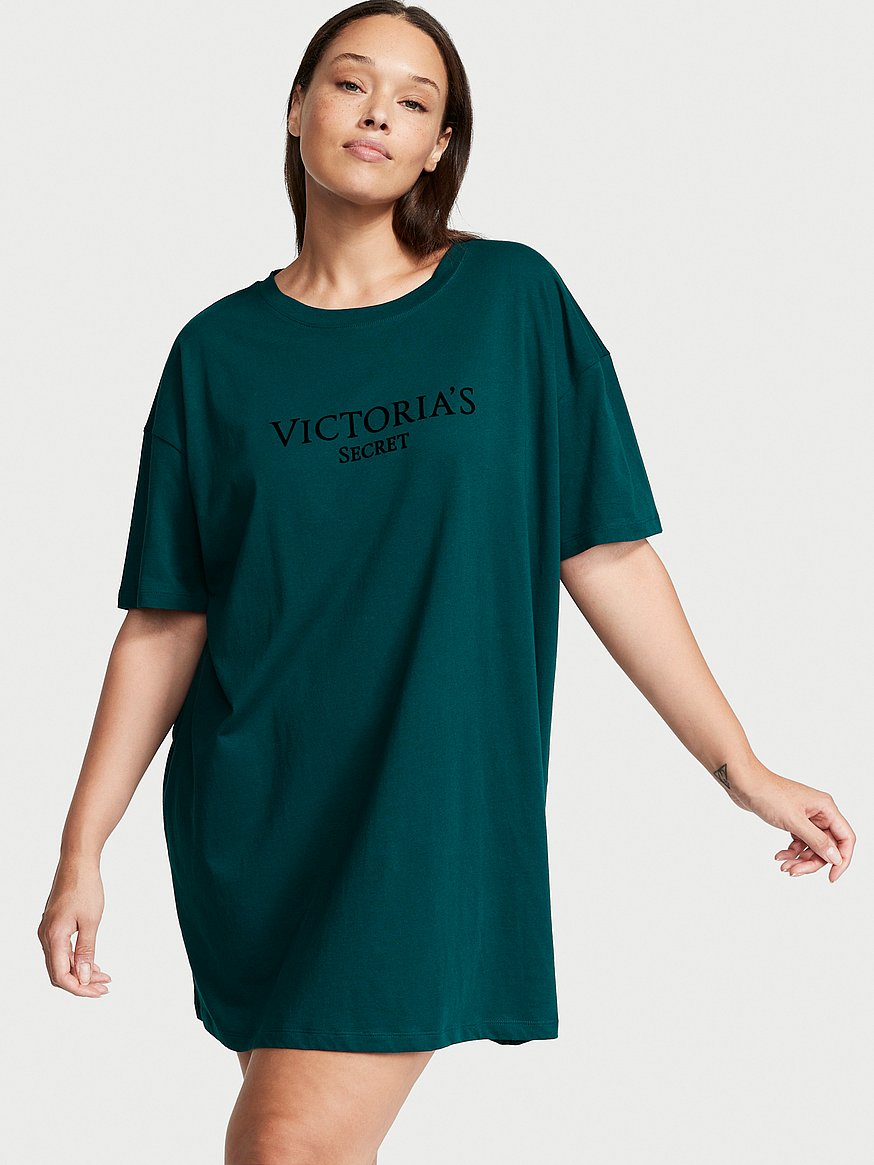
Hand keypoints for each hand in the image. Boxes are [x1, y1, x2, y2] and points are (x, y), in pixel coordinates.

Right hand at [37, 858, 112, 996]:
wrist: (78, 862)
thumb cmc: (85, 886)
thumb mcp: (91, 921)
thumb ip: (86, 951)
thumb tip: (83, 977)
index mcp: (54, 937)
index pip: (61, 975)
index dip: (79, 988)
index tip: (99, 991)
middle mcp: (46, 936)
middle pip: (60, 972)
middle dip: (82, 983)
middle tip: (104, 987)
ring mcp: (49, 931)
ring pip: (62, 962)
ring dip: (81, 971)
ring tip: (103, 976)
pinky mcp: (54, 926)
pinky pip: (63, 950)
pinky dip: (77, 959)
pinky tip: (92, 962)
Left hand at [728, 764, 854, 881]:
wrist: (744, 783)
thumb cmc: (768, 794)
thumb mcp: (794, 821)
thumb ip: (817, 841)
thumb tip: (836, 858)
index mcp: (826, 807)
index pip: (846, 838)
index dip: (842, 859)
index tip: (831, 876)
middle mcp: (819, 812)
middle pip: (827, 846)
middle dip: (812, 862)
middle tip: (794, 871)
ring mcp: (806, 817)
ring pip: (812, 846)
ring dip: (800, 859)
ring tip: (784, 866)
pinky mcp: (793, 820)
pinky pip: (799, 842)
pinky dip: (791, 852)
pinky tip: (779, 856)